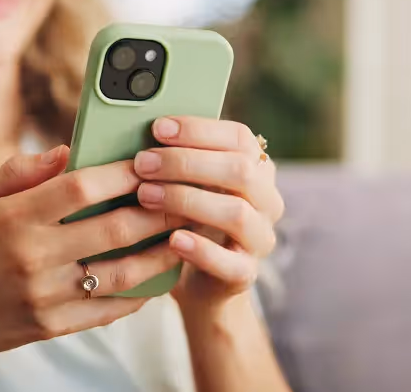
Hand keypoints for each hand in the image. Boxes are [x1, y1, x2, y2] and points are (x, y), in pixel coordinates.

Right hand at [0, 145, 186, 362]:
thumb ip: (20, 170)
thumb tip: (68, 150)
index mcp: (13, 219)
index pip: (80, 188)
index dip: (122, 173)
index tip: (150, 161)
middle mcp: (33, 257)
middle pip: (113, 229)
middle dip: (157, 210)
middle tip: (184, 196)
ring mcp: (45, 295)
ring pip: (120, 273)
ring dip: (159, 255)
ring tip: (183, 237)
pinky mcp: (54, 326)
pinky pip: (109, 309)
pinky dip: (139, 293)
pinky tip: (158, 277)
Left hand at [133, 117, 283, 309]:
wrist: (200, 281)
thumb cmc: (187, 220)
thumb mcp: (188, 184)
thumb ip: (179, 159)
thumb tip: (143, 132)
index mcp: (257, 169)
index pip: (239, 138)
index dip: (199, 130)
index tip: (158, 128)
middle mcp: (267, 201)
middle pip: (240, 170)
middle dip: (186, 163)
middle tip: (143, 163)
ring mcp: (260, 238)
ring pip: (236, 213)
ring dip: (187, 200)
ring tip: (145, 196)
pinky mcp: (246, 274)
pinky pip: (230, 262)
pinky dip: (201, 249)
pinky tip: (173, 239)